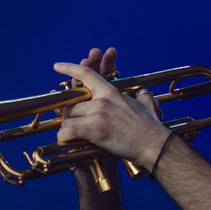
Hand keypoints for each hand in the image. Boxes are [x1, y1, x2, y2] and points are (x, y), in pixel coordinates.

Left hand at [54, 55, 170, 169]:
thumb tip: (145, 94)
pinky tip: (66, 140)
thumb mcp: (146, 104)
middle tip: (72, 122)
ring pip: (68, 117)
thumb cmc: (151, 127)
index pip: (86, 73)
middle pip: (72, 103)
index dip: (69, 68)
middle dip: (70, 113)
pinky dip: (64, 136)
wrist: (153, 143)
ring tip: (74, 135)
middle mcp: (102, 100)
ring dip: (68, 127)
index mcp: (111, 92)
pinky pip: (68, 131)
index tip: (57, 66)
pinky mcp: (94, 129)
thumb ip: (141, 96)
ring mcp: (98, 114)